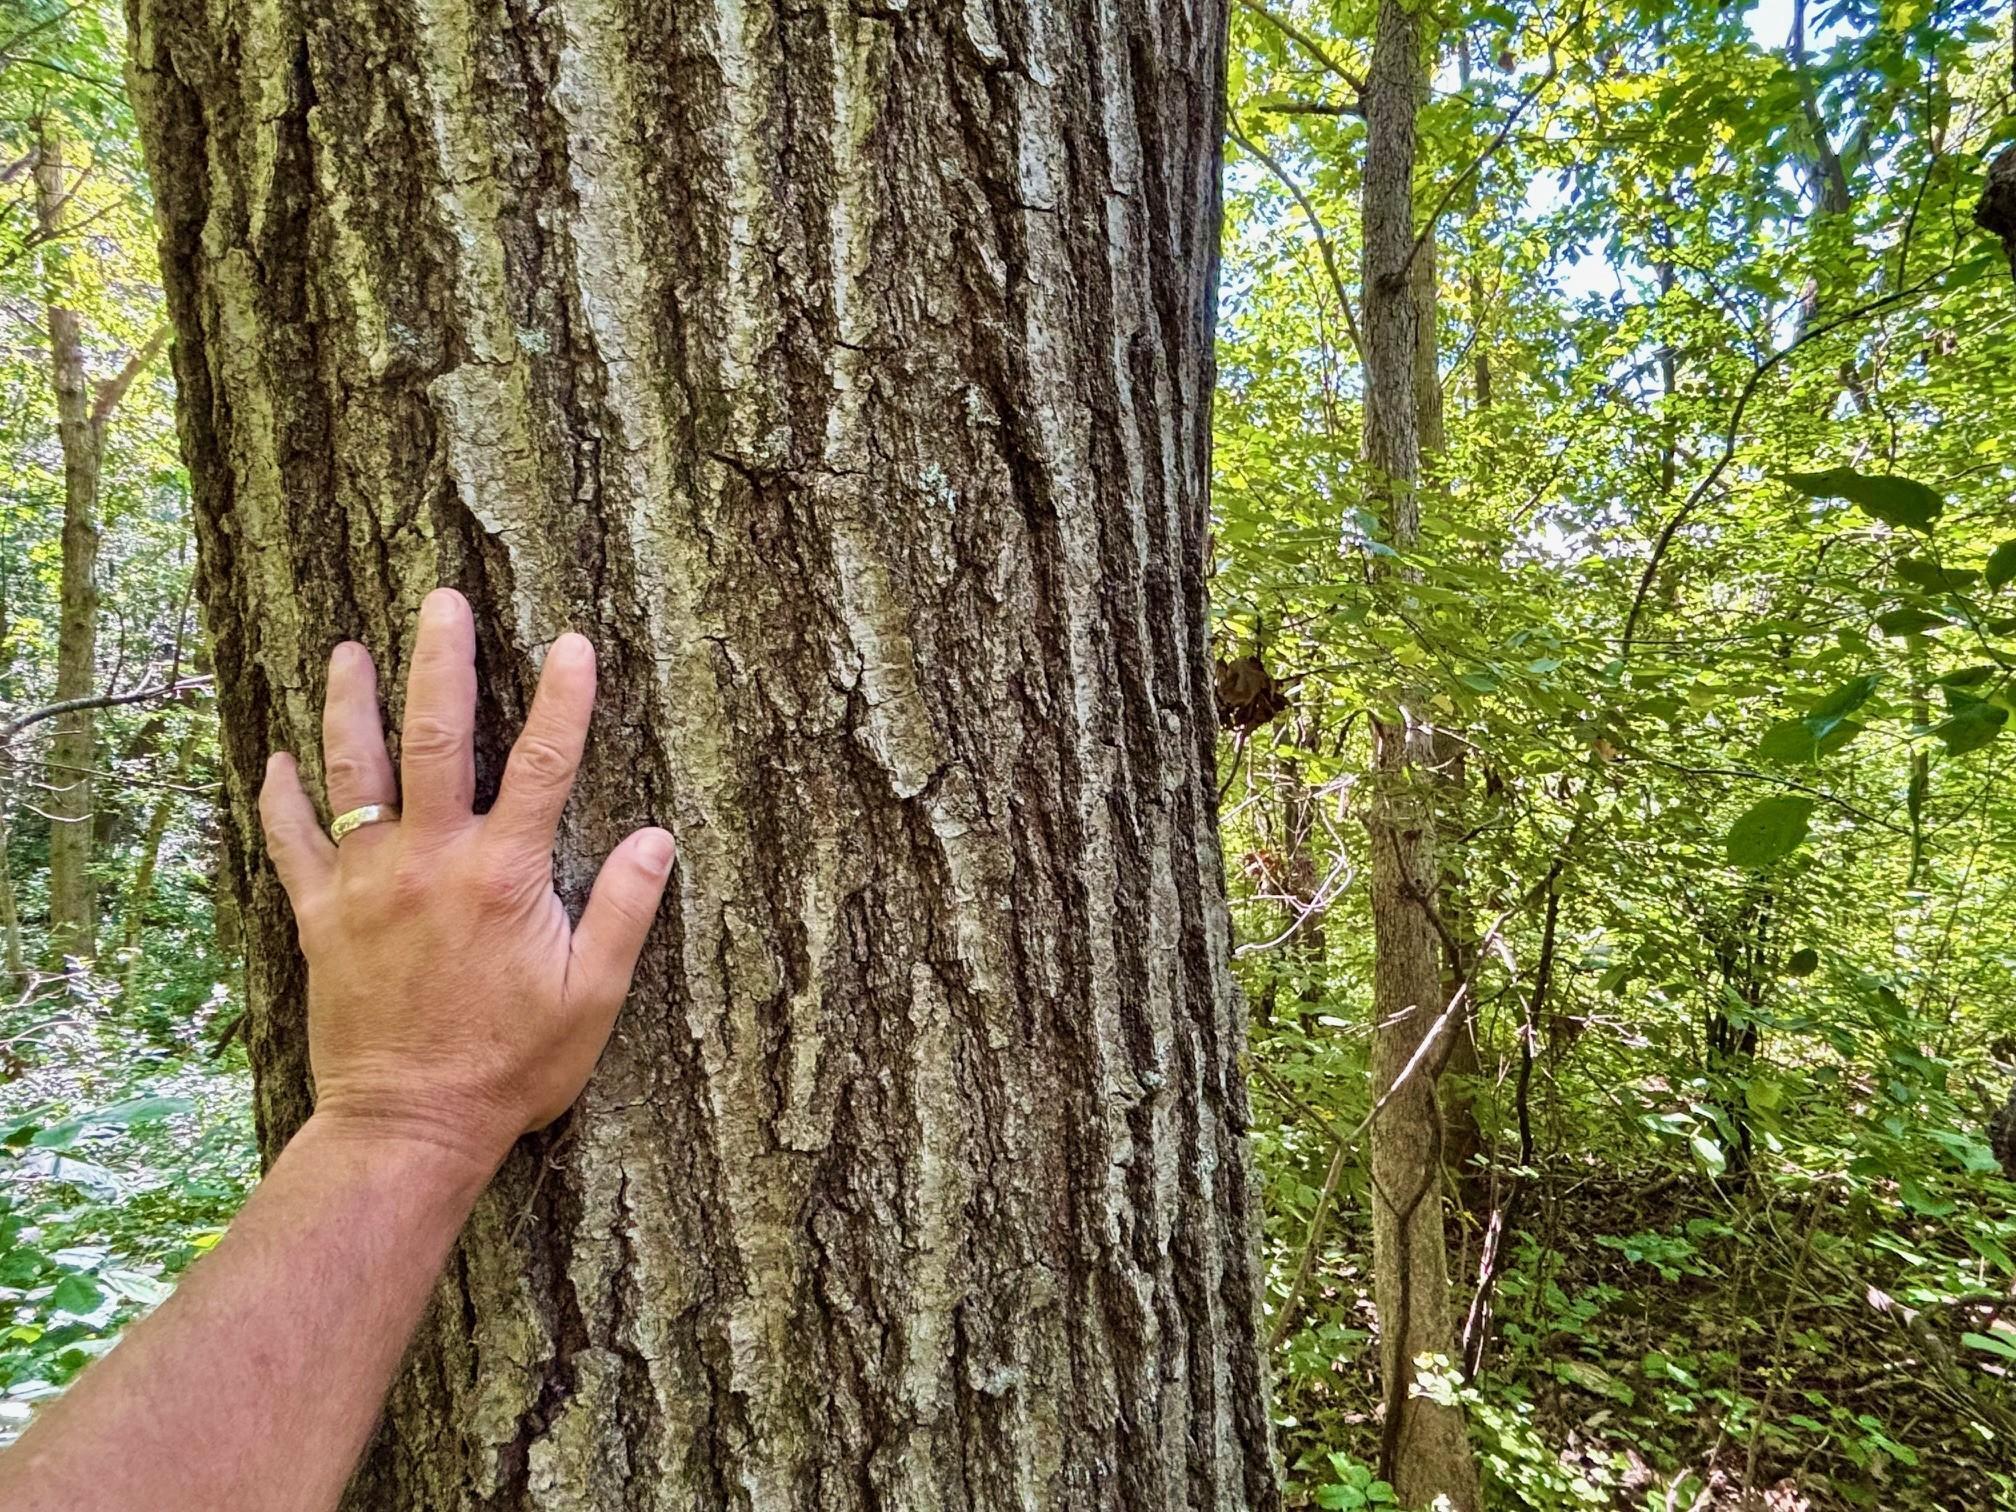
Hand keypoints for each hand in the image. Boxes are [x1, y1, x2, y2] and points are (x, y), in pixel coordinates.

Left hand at [257, 588, 674, 1171]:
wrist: (408, 1127)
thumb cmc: (511, 1067)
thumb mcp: (593, 998)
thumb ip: (626, 912)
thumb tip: (659, 838)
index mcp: (503, 877)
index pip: (545, 765)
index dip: (565, 700)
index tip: (574, 644)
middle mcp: (429, 863)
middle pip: (436, 739)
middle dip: (442, 662)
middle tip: (442, 602)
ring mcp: (366, 885)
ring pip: (353, 772)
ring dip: (350, 704)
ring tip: (347, 650)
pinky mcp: (320, 918)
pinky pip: (292, 842)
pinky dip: (282, 797)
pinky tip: (277, 757)